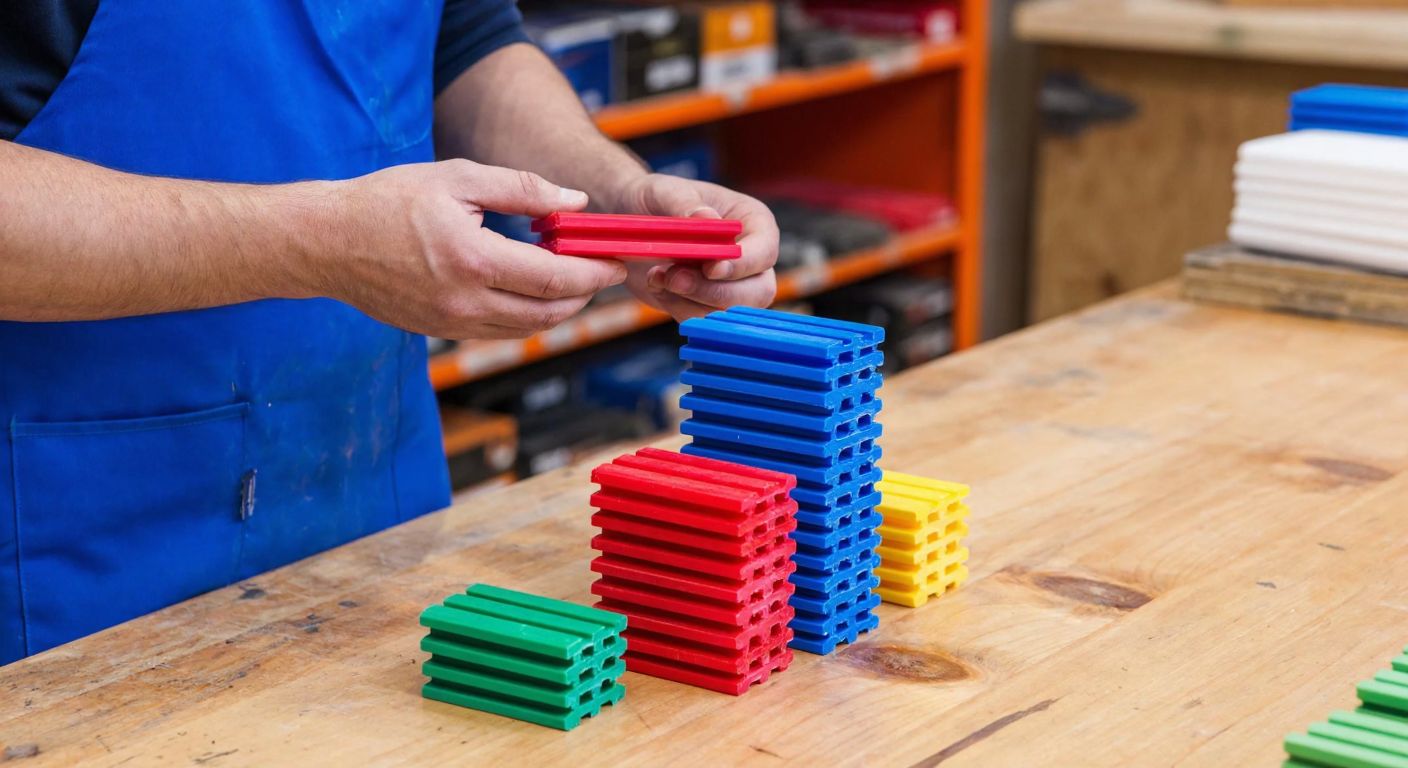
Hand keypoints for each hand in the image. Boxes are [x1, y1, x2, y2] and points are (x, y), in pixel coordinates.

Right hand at [307, 159, 626, 338]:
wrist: (326, 242)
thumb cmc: (388, 201)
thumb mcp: (457, 177)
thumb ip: (521, 188)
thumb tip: (574, 201)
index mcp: (474, 262)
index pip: (555, 279)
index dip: (593, 273)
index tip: (615, 262)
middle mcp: (466, 303)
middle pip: (548, 314)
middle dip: (583, 295)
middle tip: (599, 270)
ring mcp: (452, 325)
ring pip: (526, 330)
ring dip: (557, 309)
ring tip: (571, 279)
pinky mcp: (441, 334)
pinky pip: (498, 332)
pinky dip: (525, 316)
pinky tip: (530, 290)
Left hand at [614, 174, 778, 319]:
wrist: (630, 220)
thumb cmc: (655, 198)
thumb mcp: (665, 192)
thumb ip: (686, 205)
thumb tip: (709, 220)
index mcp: (753, 223)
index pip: (764, 252)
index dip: (742, 265)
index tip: (710, 269)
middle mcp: (751, 258)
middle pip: (757, 292)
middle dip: (714, 291)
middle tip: (674, 278)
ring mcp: (732, 285)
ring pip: (729, 311)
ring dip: (689, 300)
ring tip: (657, 276)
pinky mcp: (707, 303)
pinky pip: (702, 319)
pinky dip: (676, 307)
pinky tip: (658, 284)